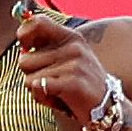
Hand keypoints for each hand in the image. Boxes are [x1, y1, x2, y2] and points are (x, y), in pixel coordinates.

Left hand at [16, 7, 107, 130]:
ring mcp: (74, 65)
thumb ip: (47, 47)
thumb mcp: (69, 58)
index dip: (24, 34)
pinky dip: (42, 98)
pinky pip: (37, 87)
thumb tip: (22, 43)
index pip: (37, 22)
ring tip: (57, 92)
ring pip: (28, 78)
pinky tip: (58, 100)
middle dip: (31, 75)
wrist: (109, 108)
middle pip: (24, 59)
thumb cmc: (82, 83)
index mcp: (71, 37)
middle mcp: (73, 48)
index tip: (27, 48)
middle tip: (51, 82)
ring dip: (37, 90)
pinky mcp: (72, 83)